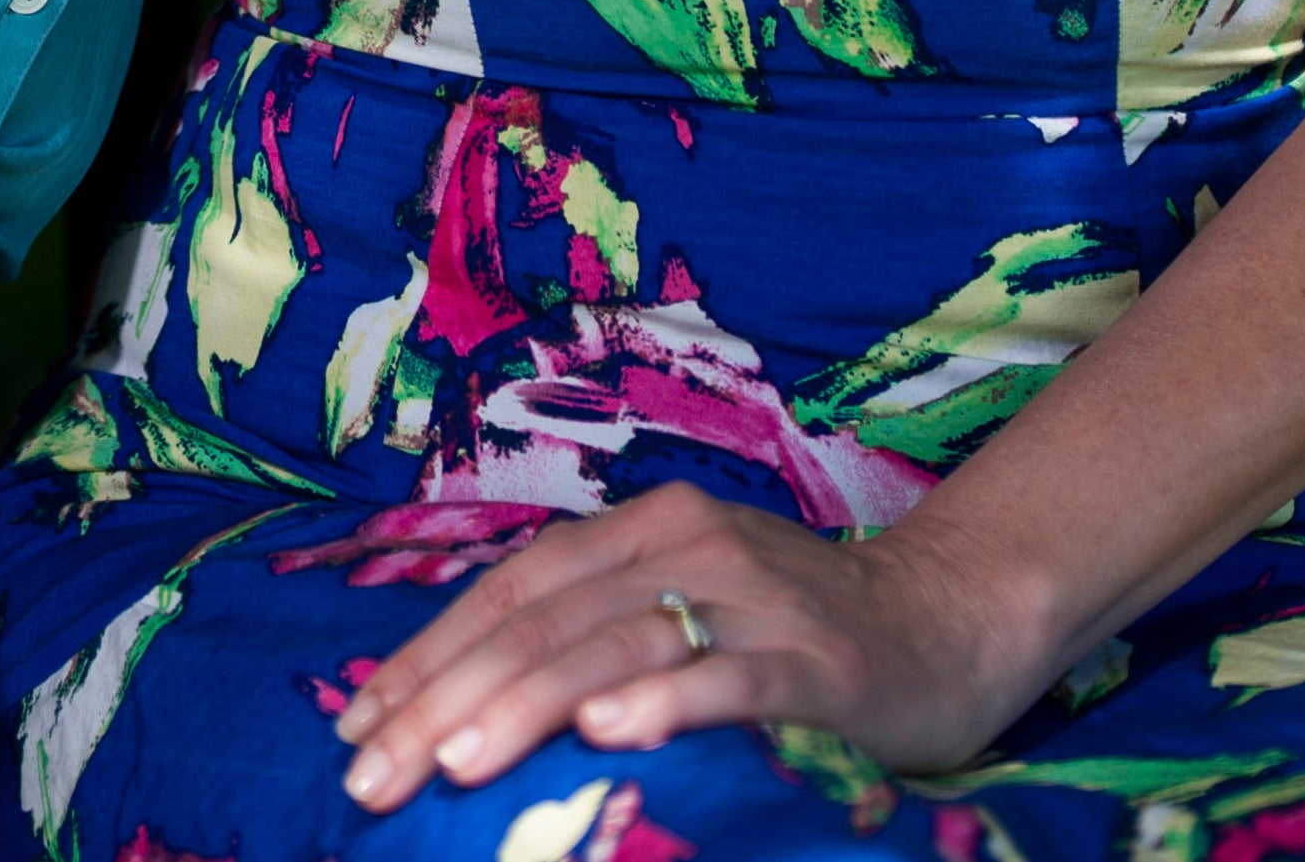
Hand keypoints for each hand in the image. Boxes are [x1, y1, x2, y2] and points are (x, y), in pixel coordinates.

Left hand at [329, 487, 1053, 807]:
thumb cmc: (797, 632)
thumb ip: (593, 633)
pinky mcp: (817, 662)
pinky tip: (608, 736)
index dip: (423, 656)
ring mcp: (755, 602)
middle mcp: (689, 548)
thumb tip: (460, 702)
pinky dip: (665, 704)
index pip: (508, 591)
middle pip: (541, 623)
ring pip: (615, 647)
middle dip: (441, 699)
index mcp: (644, 530)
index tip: (352, 726)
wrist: (953, 619)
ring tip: (451, 761)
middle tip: (370, 773)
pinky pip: (729, 681)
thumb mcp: (684, 610)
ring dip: (524, 706)